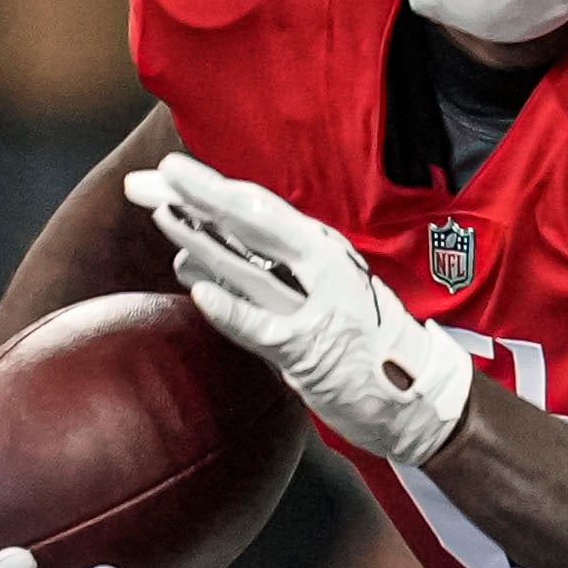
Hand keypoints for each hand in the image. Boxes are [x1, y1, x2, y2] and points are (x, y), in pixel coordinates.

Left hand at [124, 152, 472, 465]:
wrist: (418, 394)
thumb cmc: (363, 341)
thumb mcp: (319, 292)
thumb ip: (264, 271)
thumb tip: (194, 252)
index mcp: (320, 249)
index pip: (256, 210)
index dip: (208, 189)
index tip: (165, 173)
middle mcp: (319, 268)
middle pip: (249, 225)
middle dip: (197, 199)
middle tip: (149, 179)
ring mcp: (316, 308)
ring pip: (248, 267)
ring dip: (202, 241)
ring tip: (163, 216)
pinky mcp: (310, 351)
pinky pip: (261, 327)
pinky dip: (230, 309)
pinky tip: (198, 290)